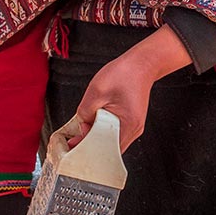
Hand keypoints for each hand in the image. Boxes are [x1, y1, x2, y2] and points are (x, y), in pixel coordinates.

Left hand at [74, 25, 190, 151]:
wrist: (141, 64)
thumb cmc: (124, 74)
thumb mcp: (97, 91)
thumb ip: (85, 112)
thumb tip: (82, 126)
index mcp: (128, 125)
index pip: (106, 151)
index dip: (88, 148)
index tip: (74, 145)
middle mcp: (134, 130)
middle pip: (108, 149)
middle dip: (90, 144)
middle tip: (75, 139)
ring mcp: (134, 126)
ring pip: (111, 141)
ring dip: (96, 137)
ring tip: (84, 128)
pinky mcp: (131, 121)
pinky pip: (114, 132)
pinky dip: (103, 130)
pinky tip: (94, 122)